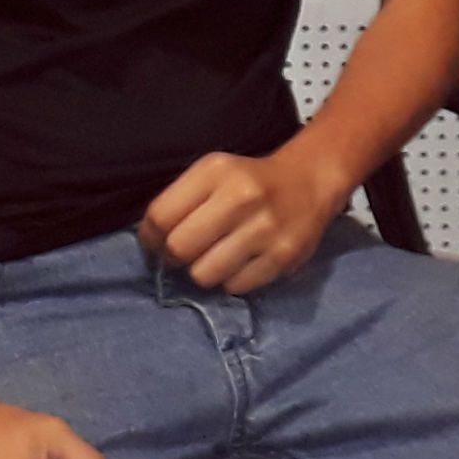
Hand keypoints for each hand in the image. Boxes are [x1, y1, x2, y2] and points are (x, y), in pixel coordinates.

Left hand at [139, 137, 350, 292]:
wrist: (307, 183)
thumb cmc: (246, 181)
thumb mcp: (212, 174)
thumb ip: (180, 201)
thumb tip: (150, 243)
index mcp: (215, 171)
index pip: (161, 216)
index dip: (150, 237)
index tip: (155, 243)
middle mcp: (241, 197)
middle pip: (179, 248)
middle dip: (174, 257)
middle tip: (182, 255)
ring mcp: (265, 229)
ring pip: (204, 274)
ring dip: (202, 271)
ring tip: (214, 257)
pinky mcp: (283, 256)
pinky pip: (235, 286)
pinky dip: (231, 280)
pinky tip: (240, 262)